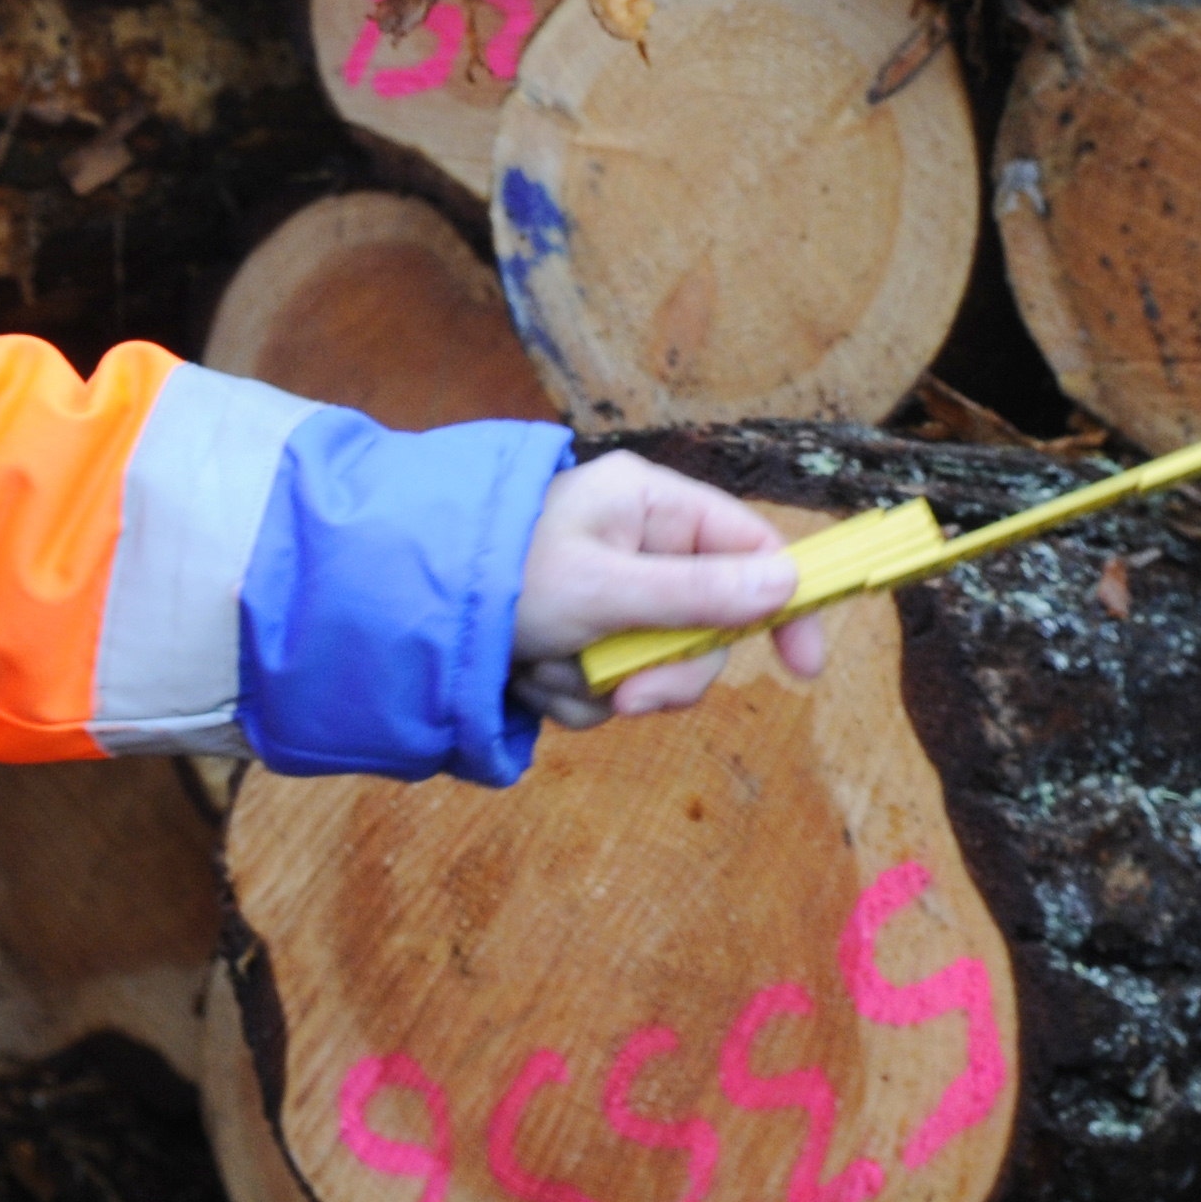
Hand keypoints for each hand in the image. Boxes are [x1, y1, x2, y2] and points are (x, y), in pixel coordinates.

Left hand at [507, 452, 831, 729]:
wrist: (398, 609)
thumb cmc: (499, 576)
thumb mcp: (603, 589)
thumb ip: (696, 594)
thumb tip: (787, 584)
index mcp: (649, 504)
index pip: (750, 546)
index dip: (783, 603)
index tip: (802, 668)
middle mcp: (635, 544)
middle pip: (707, 626)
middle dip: (662, 673)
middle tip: (623, 696)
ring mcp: (607, 595)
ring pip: (654, 667)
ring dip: (601, 686)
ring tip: (543, 669)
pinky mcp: (577, 638)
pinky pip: (608, 687)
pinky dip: (571, 696)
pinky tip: (526, 679)